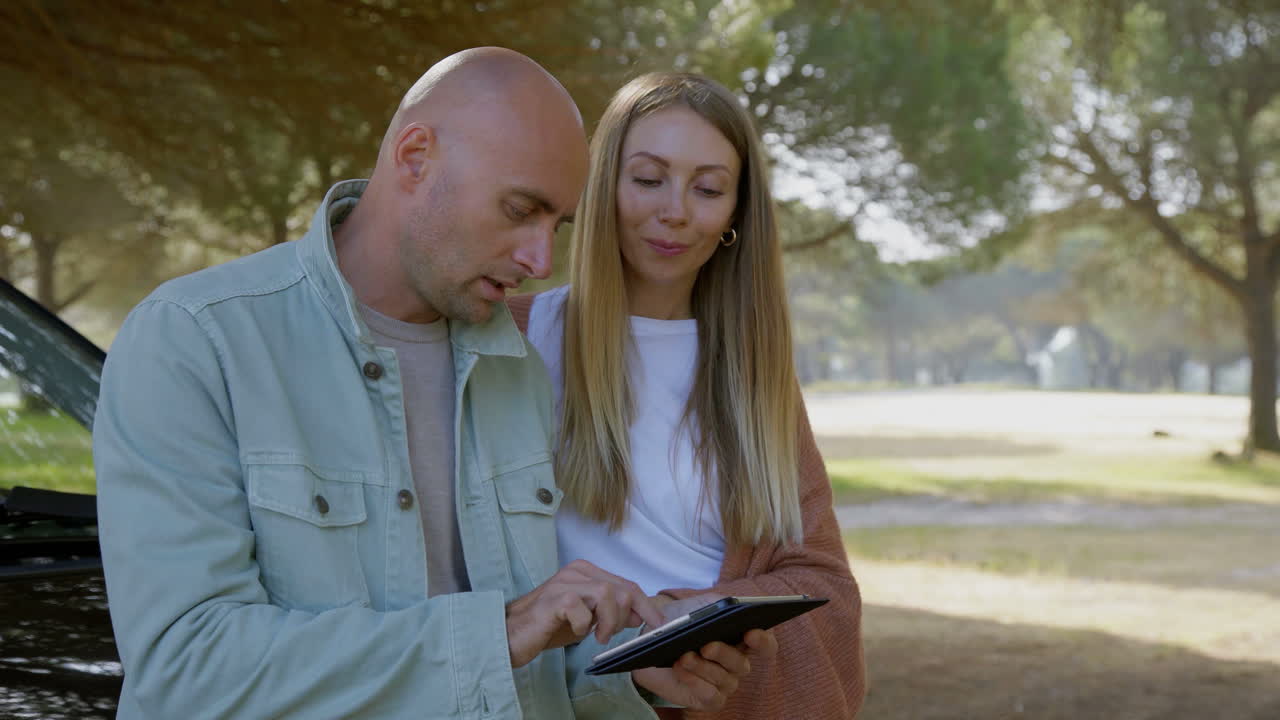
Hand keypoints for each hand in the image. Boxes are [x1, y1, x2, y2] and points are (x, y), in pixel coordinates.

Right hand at [505, 559, 664, 667]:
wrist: (513, 633)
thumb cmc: (548, 625)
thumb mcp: (588, 620)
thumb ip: (611, 613)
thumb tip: (639, 614)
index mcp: (586, 572)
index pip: (627, 584)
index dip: (646, 605)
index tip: (658, 623)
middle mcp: (577, 571)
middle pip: (622, 589)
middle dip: (625, 617)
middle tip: (609, 635)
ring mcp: (565, 582)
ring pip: (607, 595)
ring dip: (608, 622)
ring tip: (597, 636)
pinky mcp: (554, 598)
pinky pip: (583, 610)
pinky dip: (584, 627)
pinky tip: (576, 632)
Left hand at [631, 593, 778, 709]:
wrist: (652, 635)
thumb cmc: (683, 618)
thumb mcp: (701, 604)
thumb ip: (718, 604)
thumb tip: (730, 608)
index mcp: (743, 640)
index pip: (766, 645)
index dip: (763, 641)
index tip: (750, 633)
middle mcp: (738, 663)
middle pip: (741, 664)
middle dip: (723, 654)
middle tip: (706, 646)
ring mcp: (725, 682)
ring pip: (724, 680)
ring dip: (702, 667)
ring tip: (684, 656)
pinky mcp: (709, 699)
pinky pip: (710, 695)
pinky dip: (695, 682)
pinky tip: (680, 668)